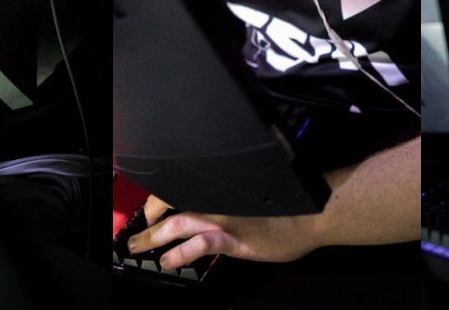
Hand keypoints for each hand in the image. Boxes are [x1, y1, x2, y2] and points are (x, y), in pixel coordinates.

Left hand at [126, 194, 322, 266]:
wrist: (312, 214)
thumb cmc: (287, 202)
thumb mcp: (253, 190)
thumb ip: (230, 196)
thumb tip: (215, 201)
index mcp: (218, 188)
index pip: (179, 187)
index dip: (160, 199)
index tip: (152, 210)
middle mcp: (215, 199)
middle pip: (169, 202)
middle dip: (148, 217)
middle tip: (137, 235)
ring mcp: (222, 219)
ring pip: (178, 223)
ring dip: (153, 236)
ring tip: (138, 248)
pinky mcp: (233, 239)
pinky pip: (200, 244)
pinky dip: (180, 253)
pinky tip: (168, 260)